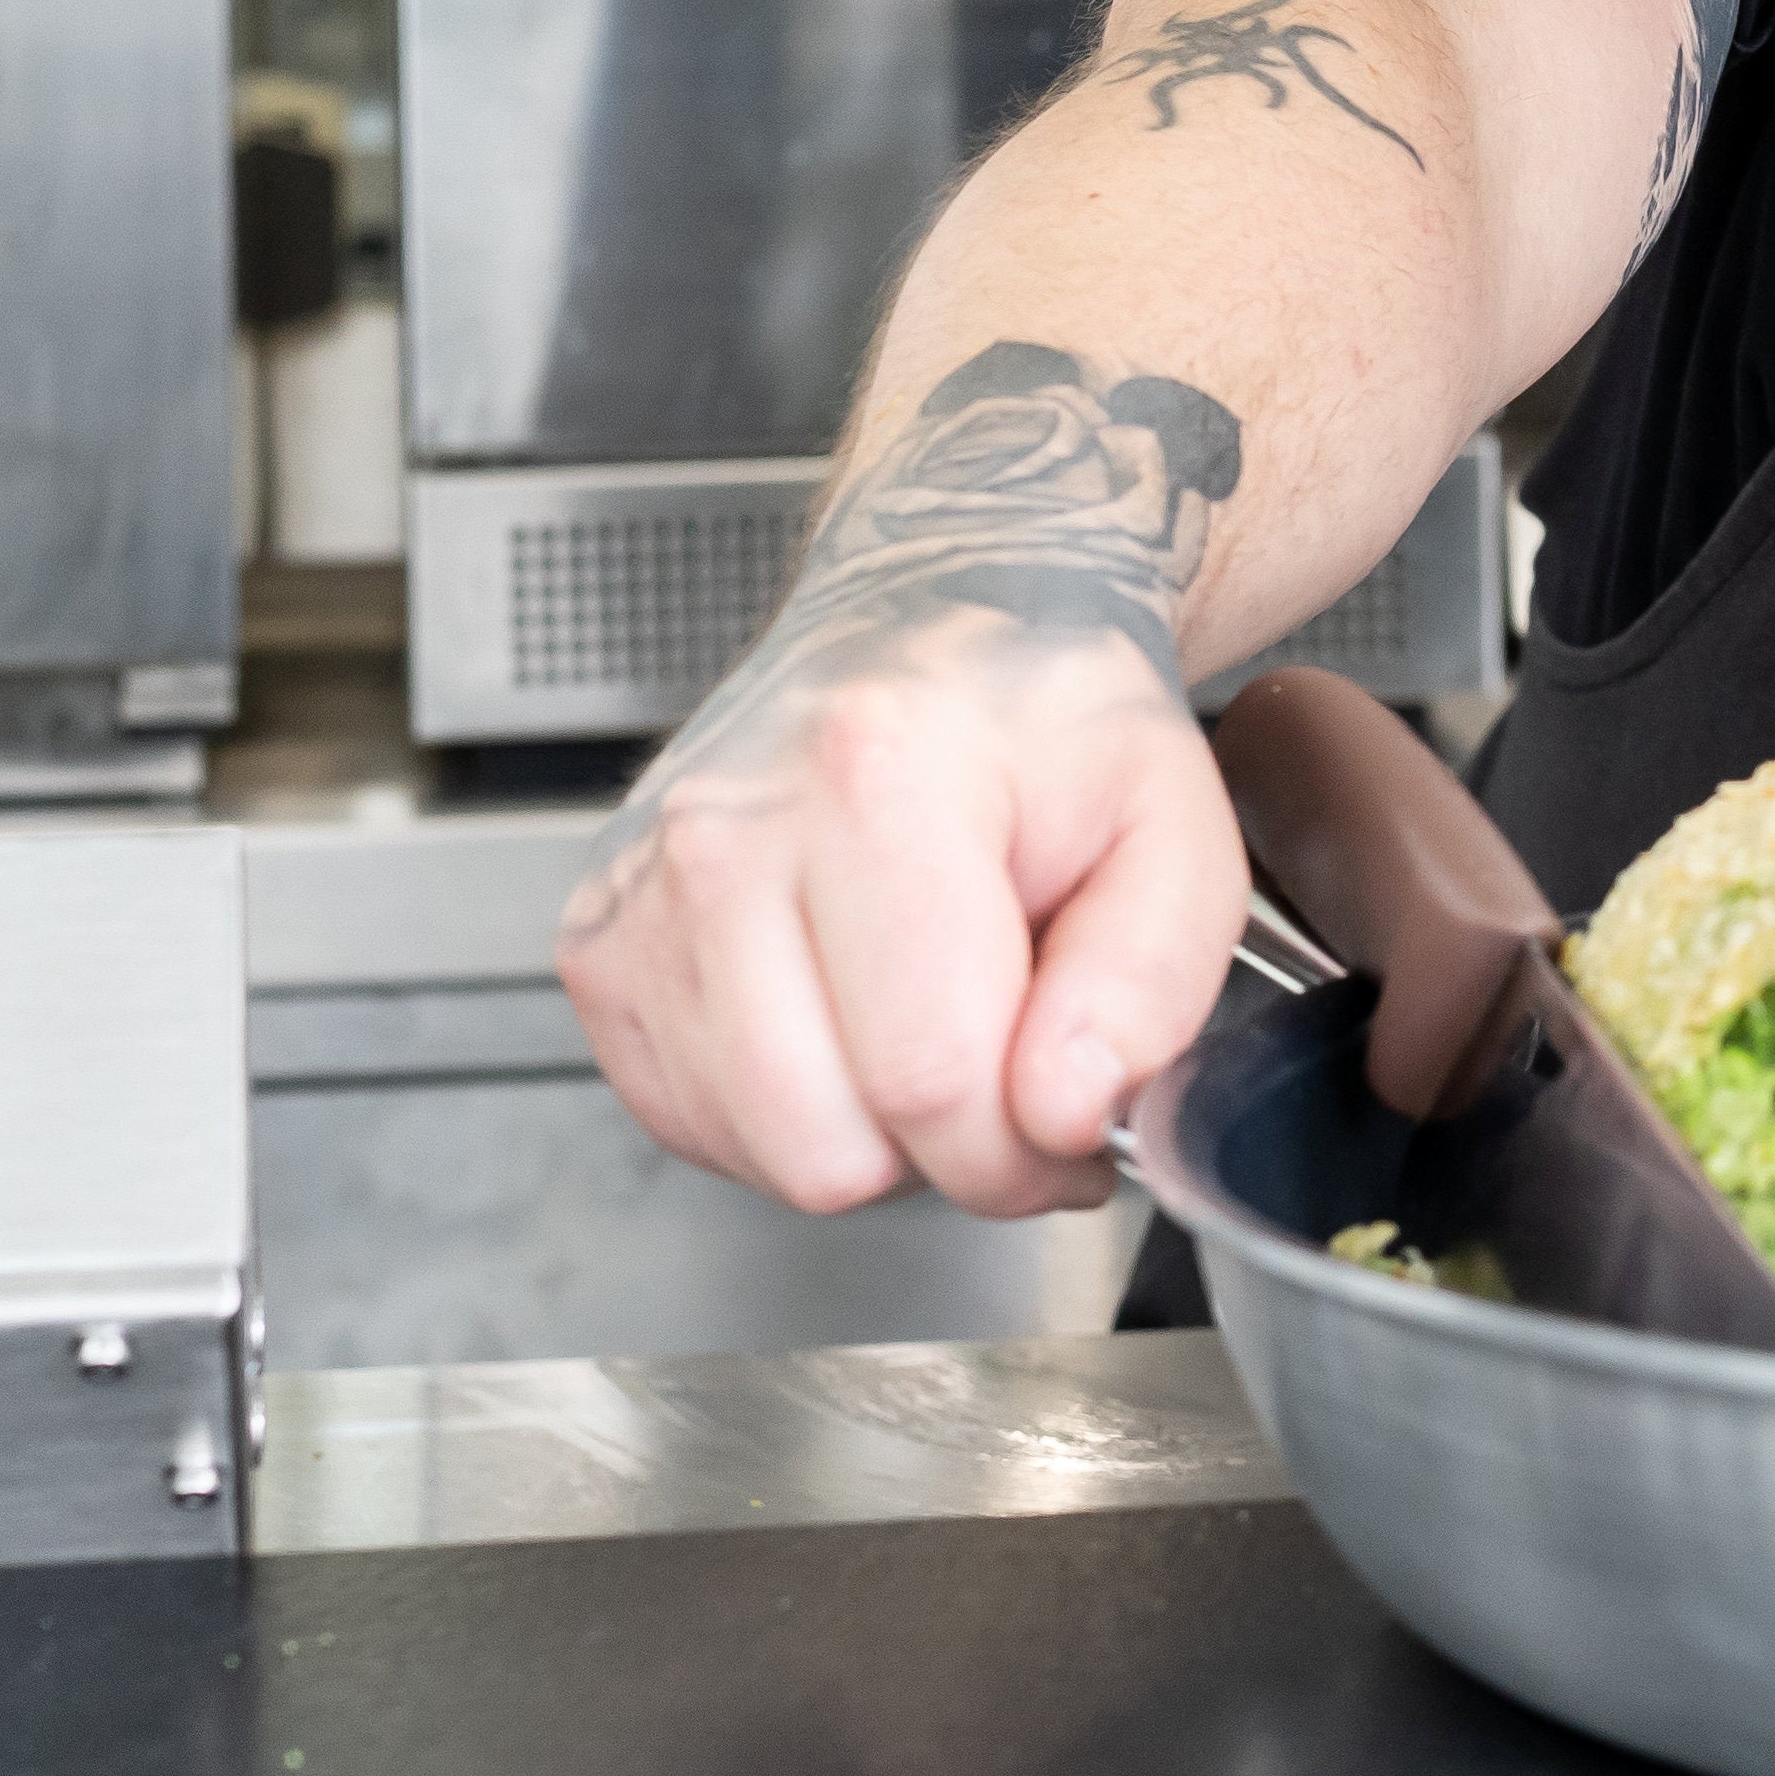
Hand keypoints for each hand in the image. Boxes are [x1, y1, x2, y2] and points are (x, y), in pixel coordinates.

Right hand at [558, 349, 1266, 1219]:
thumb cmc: (1048, 721)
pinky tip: (845, 1012)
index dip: (1028, 1144)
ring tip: (927, 1016)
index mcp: (875, 775)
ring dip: (866, 1134)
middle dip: (947, 1148)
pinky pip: (693, 1125)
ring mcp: (640, 893)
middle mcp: (727, 830)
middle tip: (1003, 1051)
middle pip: (831, 1146)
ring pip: (762, 1155)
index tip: (1071, 1101)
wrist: (934, 620)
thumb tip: (1062, 1110)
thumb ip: (1151, 980)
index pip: (934, 1078)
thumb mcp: (1177, 825)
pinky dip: (787, 1111)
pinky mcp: (597, 951)